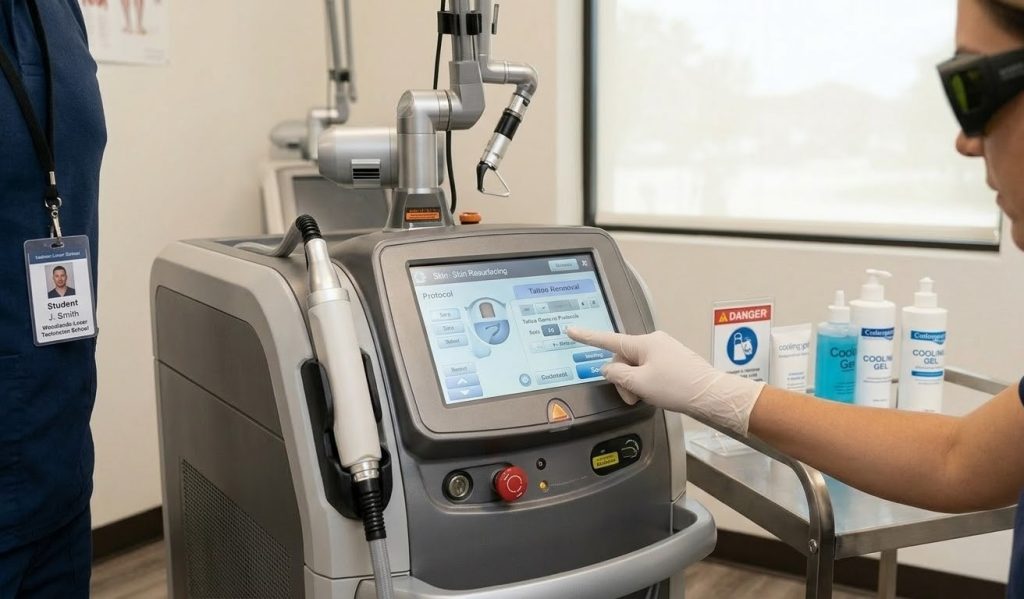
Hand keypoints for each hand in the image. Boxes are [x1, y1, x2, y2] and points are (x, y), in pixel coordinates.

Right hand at [566, 328, 764, 435]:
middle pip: (624, 358)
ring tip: (648, 397)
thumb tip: (609, 369)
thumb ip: (616, 374)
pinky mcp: (674, 361)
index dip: (587, 337)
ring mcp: (666, 350)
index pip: (608, 339)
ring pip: (637, 367)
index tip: (571, 330)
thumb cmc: (677, 387)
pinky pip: (651, 370)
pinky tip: (658, 394)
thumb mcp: (639, 383)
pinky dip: (648, 383)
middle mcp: (654, 342)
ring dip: (636, 383)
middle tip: (632, 397)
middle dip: (623, 379)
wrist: (710, 396)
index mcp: (643, 343)